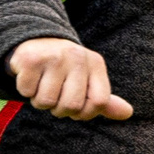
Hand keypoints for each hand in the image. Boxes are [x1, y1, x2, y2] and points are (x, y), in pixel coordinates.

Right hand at [8, 38, 130, 120]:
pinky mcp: (31, 58)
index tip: (76, 106)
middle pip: (71, 106)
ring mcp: (54, 56)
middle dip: (59, 109)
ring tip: (42, 84)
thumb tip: (128, 113)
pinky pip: (26, 92)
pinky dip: (25, 90)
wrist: (34, 40)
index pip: (99, 103)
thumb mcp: (87, 81)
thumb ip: (104, 100)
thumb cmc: (64, 69)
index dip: (85, 113)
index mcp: (95, 63)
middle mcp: (77, 57)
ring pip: (46, 102)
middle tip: (55, 94)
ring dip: (40, 101)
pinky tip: (30, 76)